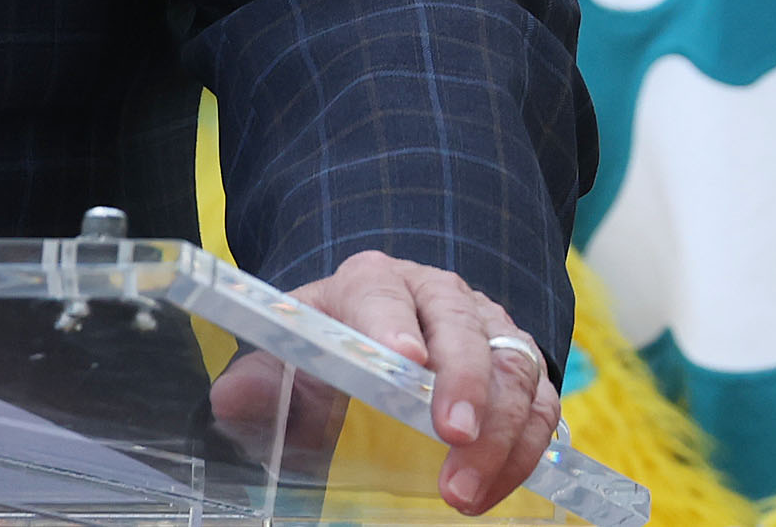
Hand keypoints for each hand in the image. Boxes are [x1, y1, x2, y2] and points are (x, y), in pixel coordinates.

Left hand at [212, 250, 563, 515]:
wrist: (386, 339)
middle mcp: (437, 293)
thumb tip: (232, 397)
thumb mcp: (291, 361)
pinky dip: (529, 447)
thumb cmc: (334, 350)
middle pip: (462, 325)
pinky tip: (502, 485)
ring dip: (501, 431)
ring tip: (466, 493)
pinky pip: (543, 403)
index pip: (383, 291)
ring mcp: (487, 327)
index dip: (395, 323)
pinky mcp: (522, 366)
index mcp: (372, 282)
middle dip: (464, 382)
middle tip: (453, 437)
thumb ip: (261, 380)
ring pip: (514, 365)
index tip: (405, 362)